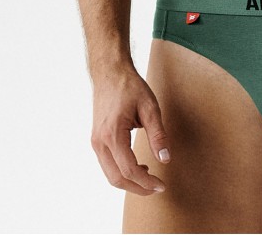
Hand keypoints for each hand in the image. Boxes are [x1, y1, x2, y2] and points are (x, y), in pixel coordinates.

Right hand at [89, 65, 172, 195]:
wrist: (109, 73)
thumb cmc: (130, 87)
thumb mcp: (150, 108)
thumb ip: (158, 135)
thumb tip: (165, 159)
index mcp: (112, 134)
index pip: (129, 170)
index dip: (146, 182)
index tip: (162, 185)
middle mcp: (99, 142)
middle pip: (116, 178)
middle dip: (137, 188)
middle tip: (157, 188)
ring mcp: (95, 142)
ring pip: (110, 174)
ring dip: (129, 181)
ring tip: (150, 178)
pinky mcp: (96, 140)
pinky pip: (107, 165)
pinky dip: (121, 172)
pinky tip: (138, 166)